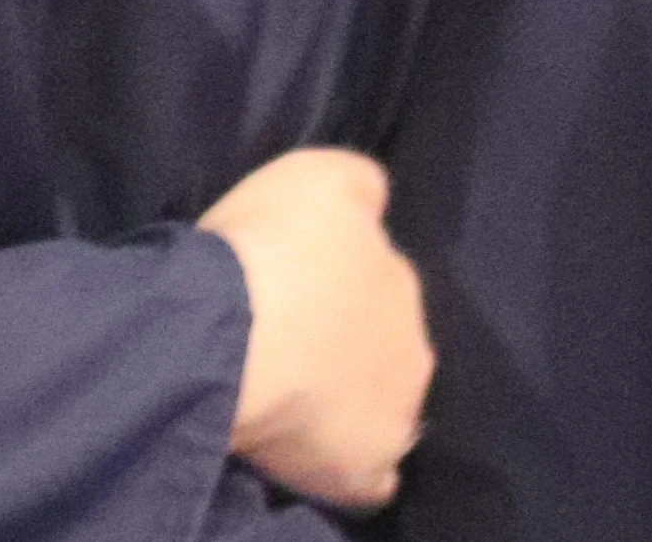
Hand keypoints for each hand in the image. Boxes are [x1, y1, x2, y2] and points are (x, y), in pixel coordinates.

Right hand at [203, 147, 432, 511]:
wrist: (235, 338)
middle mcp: (416, 349)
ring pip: (381, 404)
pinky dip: (343, 460)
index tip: (295, 268)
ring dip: (348, 395)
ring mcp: (396, 419)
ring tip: (290, 385)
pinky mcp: (364, 475)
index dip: (337, 269)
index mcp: (401, 280)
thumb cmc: (268, 248)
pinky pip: (364, 473)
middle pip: (385, 339)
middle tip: (289, 326)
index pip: (381, 270)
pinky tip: (308, 444)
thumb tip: (373, 201)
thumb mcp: (315, 175)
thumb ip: (357, 186)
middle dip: (349, 334)